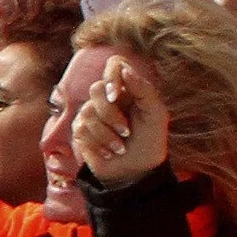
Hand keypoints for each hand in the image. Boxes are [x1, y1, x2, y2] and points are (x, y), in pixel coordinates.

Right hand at [73, 52, 169, 185]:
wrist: (137, 172)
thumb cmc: (150, 141)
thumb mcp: (156, 115)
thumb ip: (144, 90)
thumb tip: (125, 70)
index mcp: (127, 88)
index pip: (113, 64)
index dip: (111, 75)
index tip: (117, 94)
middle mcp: (107, 97)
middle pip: (96, 89)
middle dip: (111, 115)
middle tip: (126, 132)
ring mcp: (91, 113)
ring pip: (88, 112)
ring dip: (107, 135)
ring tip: (120, 147)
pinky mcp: (80, 130)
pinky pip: (81, 129)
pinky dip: (98, 144)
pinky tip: (109, 152)